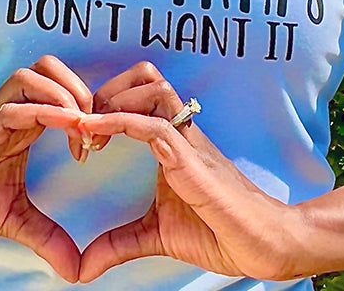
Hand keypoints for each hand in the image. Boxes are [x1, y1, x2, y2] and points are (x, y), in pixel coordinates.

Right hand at [0, 55, 90, 282]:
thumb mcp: (12, 219)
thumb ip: (46, 237)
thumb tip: (77, 270)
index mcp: (20, 125)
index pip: (58, 88)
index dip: (85, 105)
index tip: (98, 142)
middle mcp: (7, 114)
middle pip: (47, 67)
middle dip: (79, 88)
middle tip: (94, 127)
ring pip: (29, 78)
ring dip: (63, 94)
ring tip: (81, 125)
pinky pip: (8, 111)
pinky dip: (41, 111)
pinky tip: (64, 125)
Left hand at [77, 62, 307, 282]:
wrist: (265, 246)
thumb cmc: (219, 232)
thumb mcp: (156, 236)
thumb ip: (120, 243)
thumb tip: (83, 267)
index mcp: (171, 141)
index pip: (138, 95)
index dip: (104, 104)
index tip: (78, 134)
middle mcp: (180, 132)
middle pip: (146, 75)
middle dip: (109, 88)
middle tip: (83, 122)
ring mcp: (188, 142)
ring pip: (154, 87)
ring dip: (115, 99)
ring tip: (89, 128)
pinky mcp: (193, 160)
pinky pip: (158, 125)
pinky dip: (123, 122)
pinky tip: (97, 133)